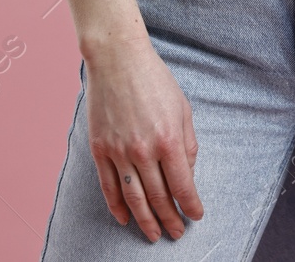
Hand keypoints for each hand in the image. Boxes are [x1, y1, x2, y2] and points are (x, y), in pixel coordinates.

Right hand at [83, 41, 203, 241]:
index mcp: (169, 139)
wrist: (117, 59)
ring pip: (134, 198)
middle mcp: (143, 150)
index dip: (190, 206)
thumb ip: (187, 145)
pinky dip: (117, 207)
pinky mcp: (99, 148)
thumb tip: (187, 175)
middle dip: (170, 219)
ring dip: (146, 221)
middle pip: (159, 197)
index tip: (195, 216)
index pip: (182, 186)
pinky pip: (108, 186)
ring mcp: (118, 151)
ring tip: (154, 234)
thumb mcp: (182, 109)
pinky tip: (125, 219)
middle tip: (176, 232)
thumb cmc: (154, 80)